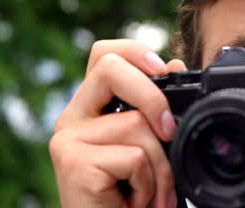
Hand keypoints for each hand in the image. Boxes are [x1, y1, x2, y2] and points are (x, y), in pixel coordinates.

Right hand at [49, 39, 185, 207]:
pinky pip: (134, 158)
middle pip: (110, 68)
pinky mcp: (73, 164)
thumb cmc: (130, 194)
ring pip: (136, 124)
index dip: (134, 51)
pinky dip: (149, 184)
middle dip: (152, 96)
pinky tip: (136, 201)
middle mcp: (73, 118)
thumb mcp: (149, 145)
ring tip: (154, 193)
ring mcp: (68, 140)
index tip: (163, 70)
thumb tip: (176, 63)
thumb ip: (156, 108)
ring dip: (161, 167)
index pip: (104, 54)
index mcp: (91, 109)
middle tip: (169, 132)